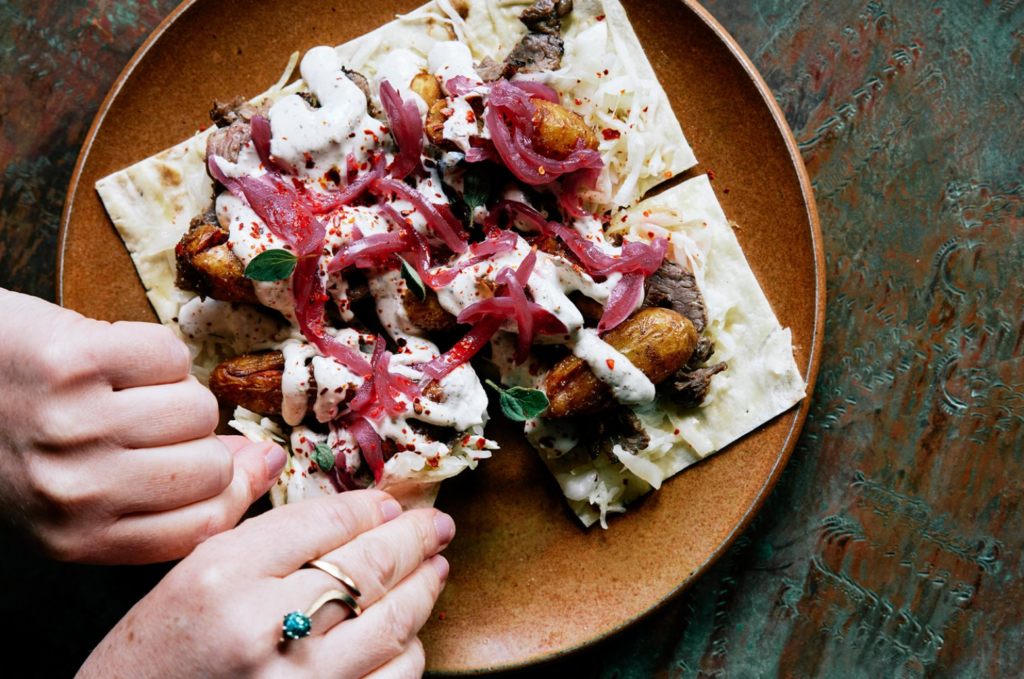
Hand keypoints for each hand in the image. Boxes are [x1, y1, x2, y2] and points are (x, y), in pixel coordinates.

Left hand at [0, 289, 286, 563]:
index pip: (203, 528)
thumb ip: (166, 496)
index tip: (240, 464)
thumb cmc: (8, 433)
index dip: (235, 492)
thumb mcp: (73, 493)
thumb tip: (266, 463)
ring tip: (122, 387)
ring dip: (172, 390)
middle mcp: (75, 491)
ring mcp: (74, 425)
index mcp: (75, 536)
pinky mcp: (73, 360)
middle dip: (195, 438)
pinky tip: (109, 355)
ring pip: (195, 409)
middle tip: (149, 421)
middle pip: (209, 469)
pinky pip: (169, 355)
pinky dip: (150, 350)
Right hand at [78, 490, 452, 677]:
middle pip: (367, 567)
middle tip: (437, 527)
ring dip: (423, 592)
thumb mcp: (191, 574)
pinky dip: (407, 653)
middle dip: (414, 539)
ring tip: (434, 570)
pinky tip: (406, 634)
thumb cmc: (159, 650)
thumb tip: (355, 503)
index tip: (390, 504)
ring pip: (390, 625)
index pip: (324, 523)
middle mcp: (260, 627)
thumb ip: (263, 533)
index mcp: (222, 575)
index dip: (369, 509)